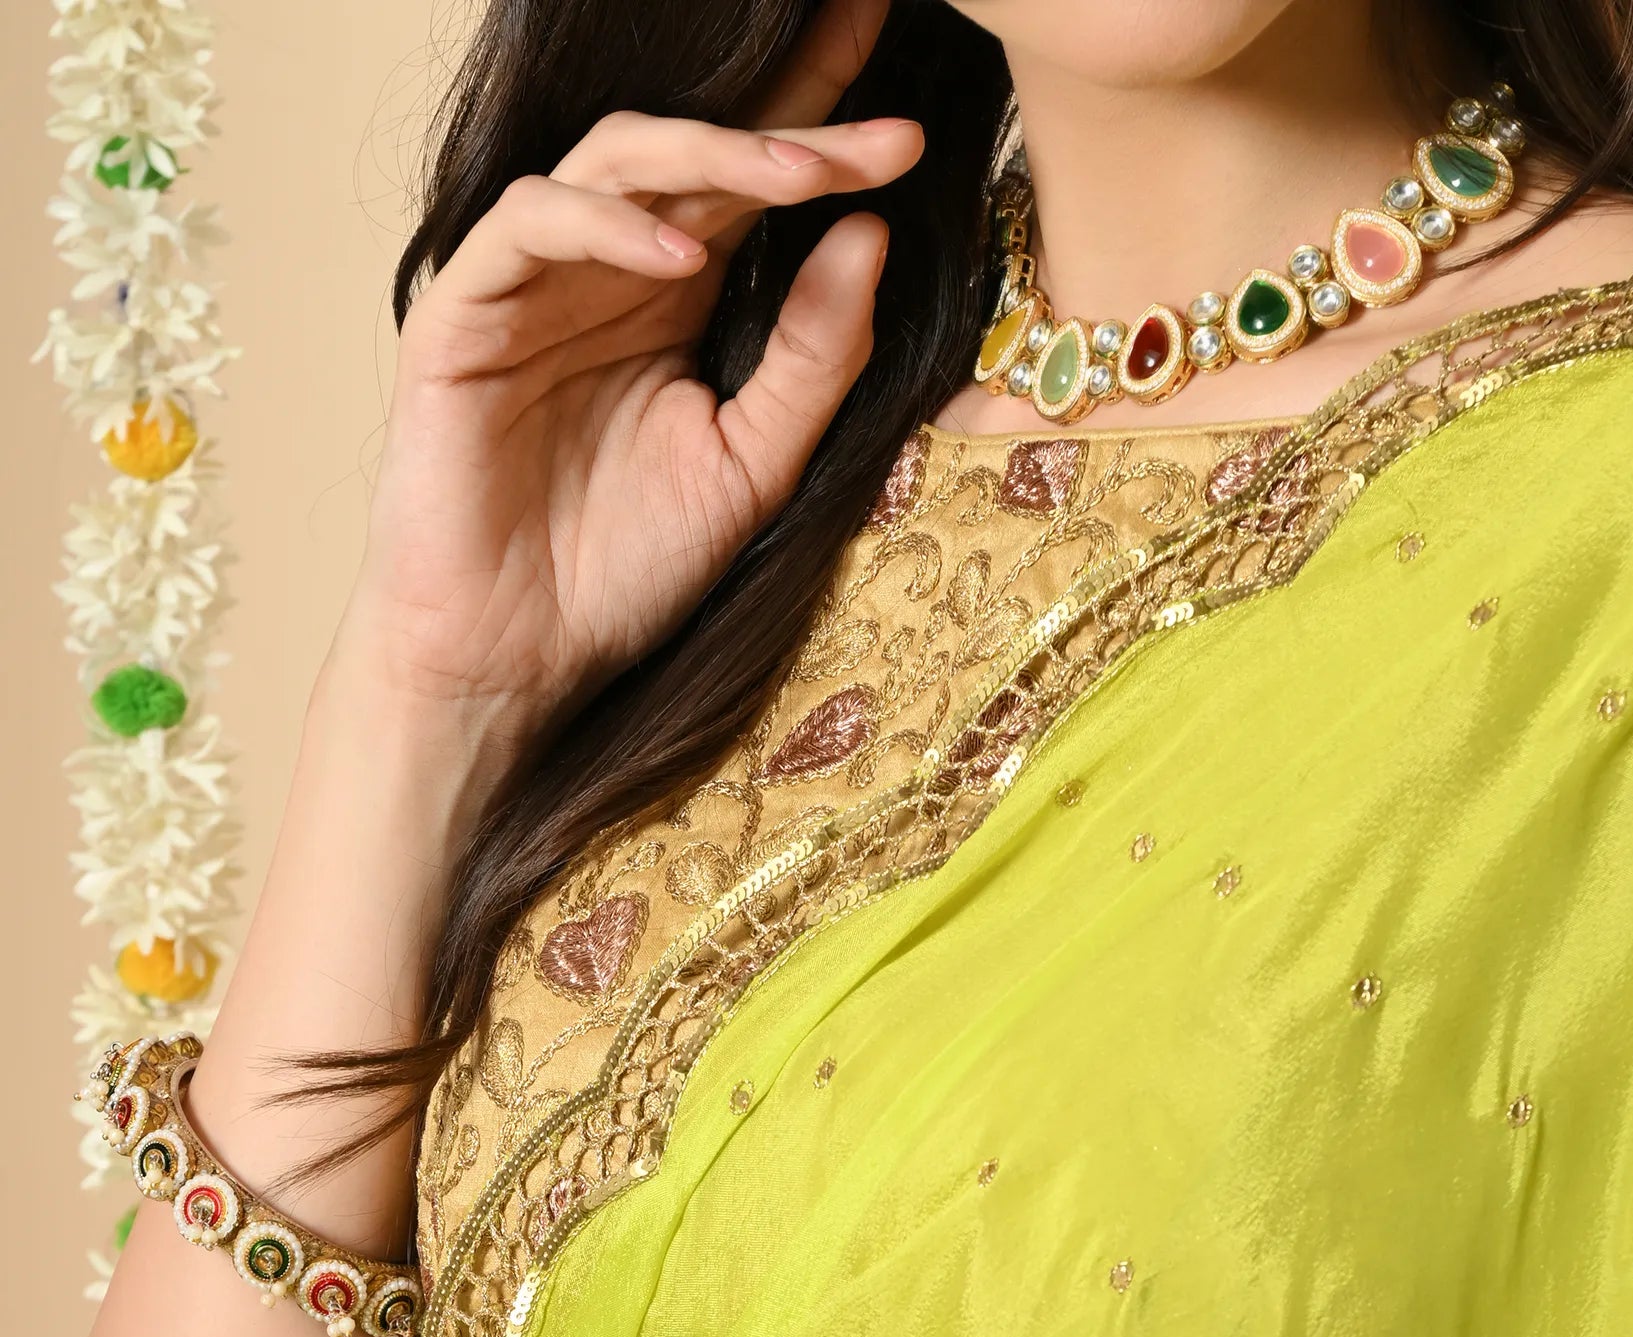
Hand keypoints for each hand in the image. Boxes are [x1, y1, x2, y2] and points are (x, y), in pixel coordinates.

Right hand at [339, 0, 920, 749]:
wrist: (519, 658)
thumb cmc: (625, 571)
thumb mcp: (754, 466)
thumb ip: (815, 359)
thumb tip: (870, 233)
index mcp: (681, 294)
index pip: (756, 188)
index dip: (828, 142)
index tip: (913, 135)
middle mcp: (610, 267)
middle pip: (700, 151)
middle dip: (793, 126)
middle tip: (883, 132)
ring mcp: (534, 279)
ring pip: (617, 160)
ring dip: (713, 156)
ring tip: (802, 176)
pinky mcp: (464, 308)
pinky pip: (531, 222)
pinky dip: (606, 226)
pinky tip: (683, 260)